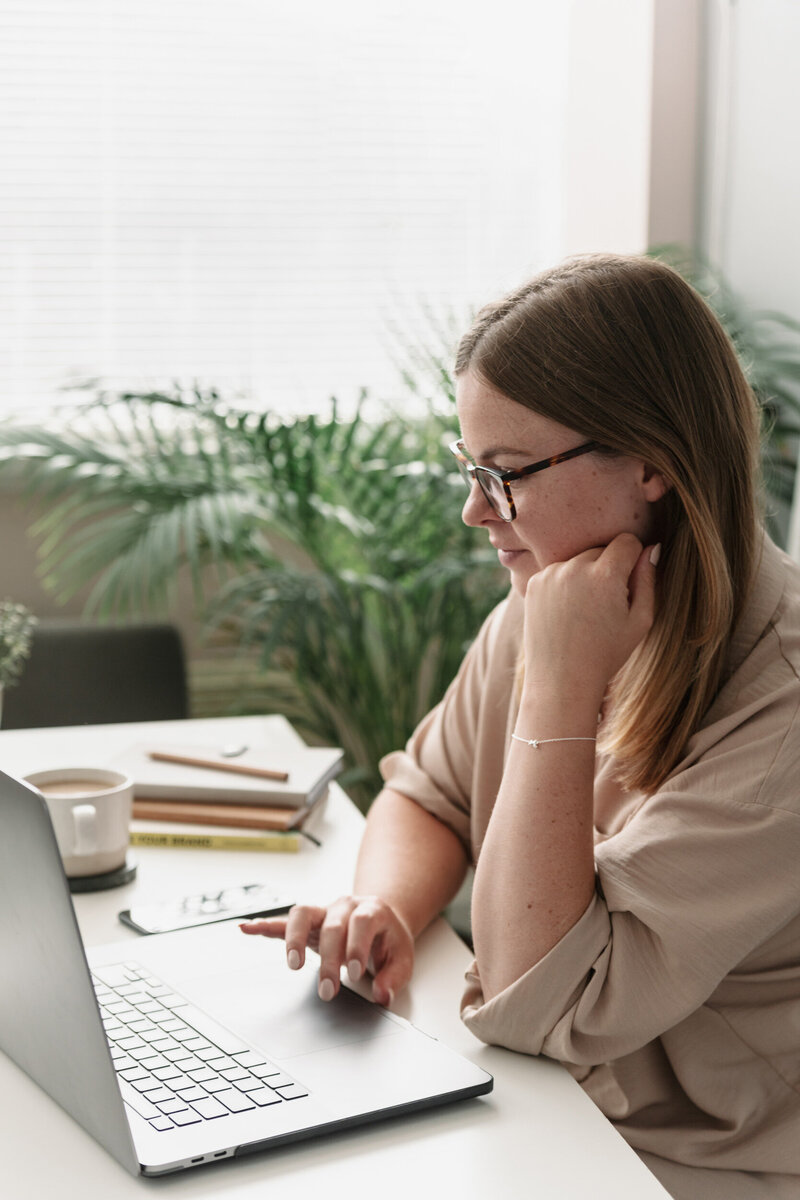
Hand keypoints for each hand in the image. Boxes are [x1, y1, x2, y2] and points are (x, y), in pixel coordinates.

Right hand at [239, 895, 413, 1005]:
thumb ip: (394, 978)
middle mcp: (344, 906)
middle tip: (328, 990)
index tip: (353, 973)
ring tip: (293, 965)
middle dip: (329, 960)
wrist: (381, 918)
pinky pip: (283, 921)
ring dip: (294, 938)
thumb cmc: (388, 939)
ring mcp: (323, 911)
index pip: (361, 922)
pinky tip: (247, 929)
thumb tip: (382, 996)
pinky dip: (264, 925)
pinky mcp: (307, 923)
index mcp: (371, 910)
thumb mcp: (402, 958)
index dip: (356, 946)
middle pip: (331, 926)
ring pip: (302, 914)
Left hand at [522, 533, 657, 708]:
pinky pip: (558, 571)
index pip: (626, 540)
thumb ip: (647, 580)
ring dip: (585, 575)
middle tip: (607, 604)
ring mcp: (550, 574)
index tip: (630, 579)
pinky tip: (567, 613)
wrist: (561, 680)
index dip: (633, 557)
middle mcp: (575, 568)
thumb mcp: (640, 621)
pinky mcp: (534, 582)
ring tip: (585, 611)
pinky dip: (565, 584)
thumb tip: (650, 547)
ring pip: (578, 560)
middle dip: (608, 568)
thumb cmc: (606, 654)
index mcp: (605, 576)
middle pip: (601, 549)